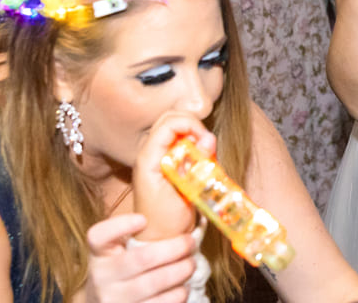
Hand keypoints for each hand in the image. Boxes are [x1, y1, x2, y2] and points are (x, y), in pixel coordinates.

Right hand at [84, 213, 195, 302]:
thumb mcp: (118, 250)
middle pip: (142, 258)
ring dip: (181, 271)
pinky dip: (178, 294)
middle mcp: (101, 276)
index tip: (143, 219)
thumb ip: (138, 233)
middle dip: (175, 249)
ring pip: (154, 283)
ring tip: (190, 264)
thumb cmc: (121, 269)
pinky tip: (182, 286)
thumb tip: (186, 210)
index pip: (99, 236)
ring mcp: (112, 299)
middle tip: (190, 243)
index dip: (120, 225)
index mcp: (99, 253)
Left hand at [131, 112, 215, 240]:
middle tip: (207, 146)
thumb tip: (208, 138)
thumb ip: (196, 165)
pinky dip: (195, 146)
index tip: (206, 141)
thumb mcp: (184, 193)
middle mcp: (150, 154)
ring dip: (195, 136)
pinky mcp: (166, 163)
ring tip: (205, 156)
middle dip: (193, 125)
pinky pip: (181, 142)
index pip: (168, 123)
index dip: (191, 125)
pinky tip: (201, 162)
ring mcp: (157, 157)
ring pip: (177, 128)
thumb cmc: (167, 221)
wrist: (157, 239)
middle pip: (171, 119)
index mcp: (149, 158)